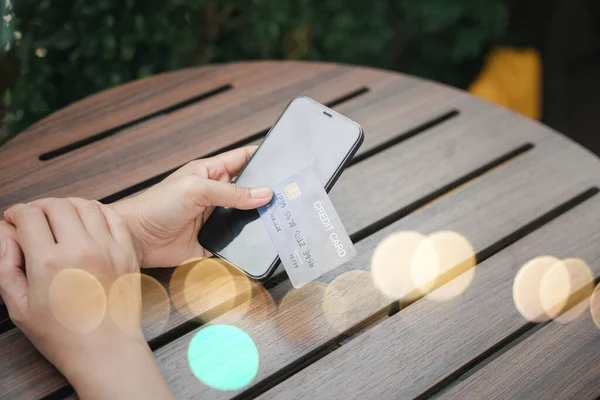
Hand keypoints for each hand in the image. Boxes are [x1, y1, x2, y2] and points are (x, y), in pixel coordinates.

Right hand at [0, 199, 172, 398]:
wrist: (106, 349)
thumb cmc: (62, 335)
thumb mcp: (20, 307)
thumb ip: (6, 268)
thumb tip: (6, 238)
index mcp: (48, 261)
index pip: (29, 216)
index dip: (16, 212)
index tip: (13, 219)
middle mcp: (80, 248)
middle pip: (56, 205)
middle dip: (39, 206)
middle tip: (34, 217)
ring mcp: (107, 248)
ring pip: (85, 205)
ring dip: (67, 205)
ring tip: (59, 216)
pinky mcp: (127, 252)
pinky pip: (113, 217)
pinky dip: (97, 210)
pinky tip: (88, 218)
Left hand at [113, 146, 272, 267]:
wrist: (136, 239)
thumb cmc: (156, 205)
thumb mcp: (196, 189)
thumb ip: (232, 192)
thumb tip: (264, 193)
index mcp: (212, 172)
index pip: (244, 159)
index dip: (264, 157)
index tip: (286, 160)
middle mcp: (217, 194)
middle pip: (250, 190)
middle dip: (267, 193)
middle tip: (289, 195)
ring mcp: (216, 218)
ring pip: (247, 217)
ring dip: (260, 219)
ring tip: (281, 220)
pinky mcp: (214, 241)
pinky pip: (237, 242)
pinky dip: (248, 244)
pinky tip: (262, 243)